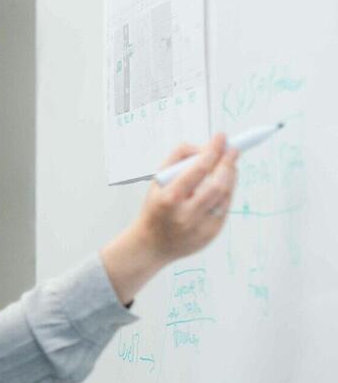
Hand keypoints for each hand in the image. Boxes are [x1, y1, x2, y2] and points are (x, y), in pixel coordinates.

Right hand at [101, 133, 238, 303]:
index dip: (213, 151)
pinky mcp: (211, 234)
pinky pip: (225, 207)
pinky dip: (227, 192)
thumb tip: (204, 148)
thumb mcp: (156, 181)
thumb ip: (177, 159)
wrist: (151, 245)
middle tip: (233, 149)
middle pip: (218, 184)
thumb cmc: (155, 208)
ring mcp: (201, 227)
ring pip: (225, 195)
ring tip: (229, 164)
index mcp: (169, 199)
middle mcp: (186, 215)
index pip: (197, 170)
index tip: (221, 137)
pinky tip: (223, 183)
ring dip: (231, 176)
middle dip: (228, 163)